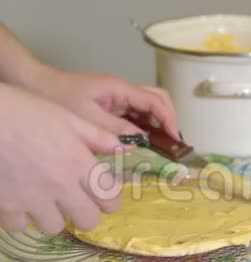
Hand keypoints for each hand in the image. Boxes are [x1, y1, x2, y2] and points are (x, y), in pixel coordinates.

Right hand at [0, 83, 124, 233]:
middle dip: (87, 214)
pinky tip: (19, 201)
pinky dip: (21, 217)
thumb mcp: (68, 117)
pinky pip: (20, 226)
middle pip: (88, 221)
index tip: (104, 196)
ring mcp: (32, 200)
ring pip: (54, 227)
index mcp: (80, 164)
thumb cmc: (26, 111)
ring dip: (54, 217)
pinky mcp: (5, 207)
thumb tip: (125, 149)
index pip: (109, 198)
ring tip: (47, 202)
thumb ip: (98, 137)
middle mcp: (61, 187)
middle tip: (79, 203)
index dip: (110, 200)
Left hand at [30, 67, 179, 139]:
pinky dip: (145, 127)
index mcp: (120, 89)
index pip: (155, 101)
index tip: (174, 139)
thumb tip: (140, 142)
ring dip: (157, 124)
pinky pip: (136, 114)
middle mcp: (124, 91)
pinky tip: (145, 143)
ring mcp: (119, 98)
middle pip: (158, 99)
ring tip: (162, 146)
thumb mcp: (88, 117)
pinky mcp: (113, 106)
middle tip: (171, 142)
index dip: (168, 119)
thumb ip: (115, 129)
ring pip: (149, 107)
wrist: (36, 85)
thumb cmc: (59, 98)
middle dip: (168, 119)